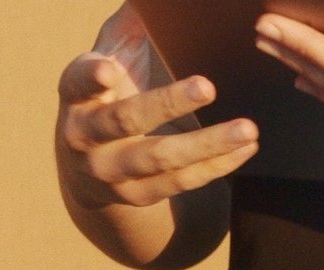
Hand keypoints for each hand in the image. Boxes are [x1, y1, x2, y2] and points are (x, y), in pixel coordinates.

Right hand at [56, 9, 259, 210]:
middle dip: (168, 104)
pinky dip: (217, 166)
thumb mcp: (105, 61)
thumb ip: (125, 32)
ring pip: (162, 158)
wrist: (85, 169)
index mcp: (75, 97)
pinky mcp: (139, 196)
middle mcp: (86, 138)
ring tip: (248, 129)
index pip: (77, 84)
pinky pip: (182, 182)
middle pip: (128, 121)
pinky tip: (245, 148)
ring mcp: (112, 172)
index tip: (109, 70)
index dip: (91, 78)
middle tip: (208, 87)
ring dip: (208, 144)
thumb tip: (154, 1)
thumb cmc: (104, 97)